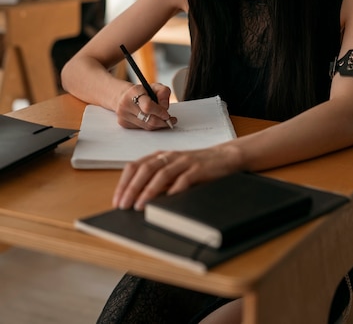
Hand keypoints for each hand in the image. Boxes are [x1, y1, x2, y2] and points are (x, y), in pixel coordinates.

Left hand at [112, 143, 240, 209]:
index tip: (116, 200)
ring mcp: (184, 161)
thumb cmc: (197, 167)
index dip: (124, 182)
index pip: (135, 166)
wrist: (225, 157)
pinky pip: (184, 179)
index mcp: (160, 156)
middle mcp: (170, 156)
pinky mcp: (199, 168)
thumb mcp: (174, 172)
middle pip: (145, 169)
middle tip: (123, 205)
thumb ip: (158, 181)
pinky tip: (167, 201)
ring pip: (161, 174)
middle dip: (132, 188)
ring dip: (148, 191)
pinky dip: (174, 190)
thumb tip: (137, 200)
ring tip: (140, 206)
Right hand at [115, 83, 175, 129]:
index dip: (160, 112)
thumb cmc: (142, 91)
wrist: (123, 96)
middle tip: (170, 119)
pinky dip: (150, 126)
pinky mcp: (124, 124)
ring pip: (147, 126)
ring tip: (163, 119)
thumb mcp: (155, 87)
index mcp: (134, 92)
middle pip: (149, 119)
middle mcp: (126, 104)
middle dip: (162, 121)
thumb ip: (163, 92)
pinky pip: (142, 129)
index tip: (167, 114)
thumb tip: (165, 107)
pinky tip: (152, 120)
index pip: (148, 106)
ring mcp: (123, 115)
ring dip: (158, 125)